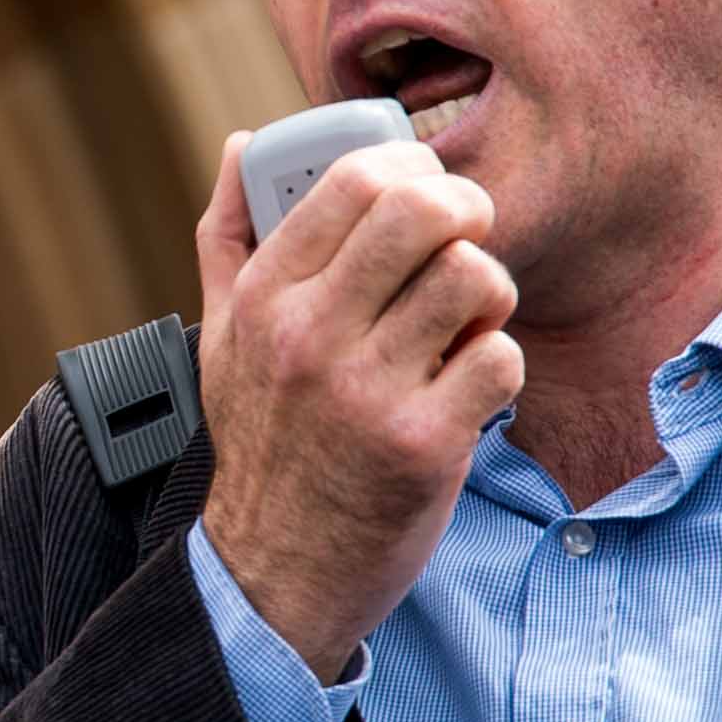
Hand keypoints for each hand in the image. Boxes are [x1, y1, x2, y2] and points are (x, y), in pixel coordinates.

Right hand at [194, 133, 520, 677]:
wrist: (272, 575)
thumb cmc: (262, 446)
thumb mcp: (221, 337)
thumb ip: (227, 236)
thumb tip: (241, 146)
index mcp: (264, 298)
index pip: (355, 180)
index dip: (414, 169)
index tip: (428, 194)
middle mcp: (309, 336)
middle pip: (424, 212)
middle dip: (468, 211)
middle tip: (468, 239)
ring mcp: (366, 392)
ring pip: (475, 279)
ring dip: (487, 297)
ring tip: (462, 326)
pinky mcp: (423, 444)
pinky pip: (500, 359)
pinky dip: (497, 368)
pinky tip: (466, 388)